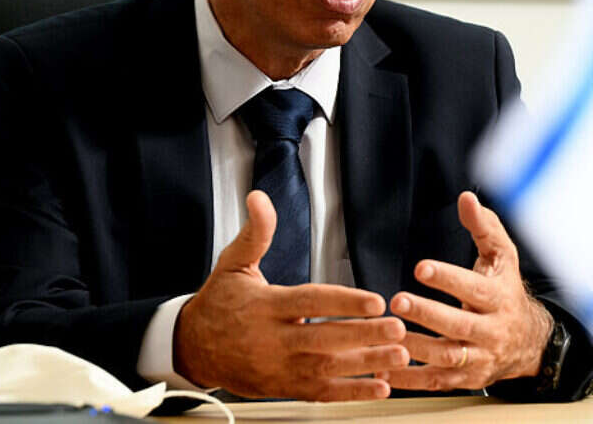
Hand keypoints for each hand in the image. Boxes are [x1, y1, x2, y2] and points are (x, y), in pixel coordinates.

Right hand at [173, 190, 409, 399]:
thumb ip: (256, 233)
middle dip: (364, 335)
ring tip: (400, 356)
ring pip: (328, 369)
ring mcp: (279, 368)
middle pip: (324, 339)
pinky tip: (381, 387)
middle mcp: (273, 340)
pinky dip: (353, 392)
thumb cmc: (218, 304)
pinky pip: (322, 393)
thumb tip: (260, 199)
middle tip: (399, 328)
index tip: (375, 301)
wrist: (192, 349)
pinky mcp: (284, 388)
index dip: (343, 302)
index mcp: (265, 306)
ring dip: (367, 364)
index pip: (309, 302)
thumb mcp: (233, 263)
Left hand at [387, 192, 552, 391]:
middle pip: (458, 326)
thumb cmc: (506, 291)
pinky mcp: (466, 380)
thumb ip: (484, 226)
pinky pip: (436, 382)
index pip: (473, 288)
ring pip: (447, 357)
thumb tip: (467, 198)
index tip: (422, 268)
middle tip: (399, 300)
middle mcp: (491, 332)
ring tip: (389, 334)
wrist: (528, 342)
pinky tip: (385, 369)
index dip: (448, 278)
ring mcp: (479, 359)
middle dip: (428, 313)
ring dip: (416, 347)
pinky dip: (410, 379)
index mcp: (498, 299)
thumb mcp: (503, 256)